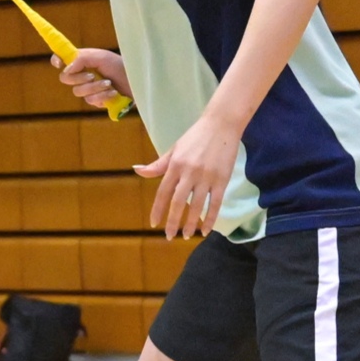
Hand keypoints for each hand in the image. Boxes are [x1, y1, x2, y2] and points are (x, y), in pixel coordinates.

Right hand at [54, 47, 128, 109]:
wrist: (138, 81)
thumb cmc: (121, 65)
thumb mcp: (101, 57)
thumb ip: (81, 59)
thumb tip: (65, 69)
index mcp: (82, 60)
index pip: (62, 59)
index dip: (56, 60)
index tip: (59, 63)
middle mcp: (82, 74)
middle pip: (65, 79)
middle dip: (79, 78)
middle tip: (93, 75)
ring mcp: (88, 89)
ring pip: (78, 92)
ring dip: (94, 88)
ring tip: (109, 84)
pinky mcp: (96, 101)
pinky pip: (90, 101)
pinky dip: (102, 96)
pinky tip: (113, 92)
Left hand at [136, 112, 241, 239]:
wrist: (221, 125)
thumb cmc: (195, 137)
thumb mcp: (174, 149)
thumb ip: (158, 165)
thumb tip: (137, 170)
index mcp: (175, 165)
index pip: (163, 192)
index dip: (158, 209)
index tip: (154, 224)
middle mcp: (189, 173)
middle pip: (178, 202)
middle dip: (172, 221)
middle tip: (169, 236)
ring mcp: (206, 177)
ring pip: (196, 206)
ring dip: (190, 223)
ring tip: (185, 236)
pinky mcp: (222, 180)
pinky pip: (215, 204)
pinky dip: (210, 218)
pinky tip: (205, 230)